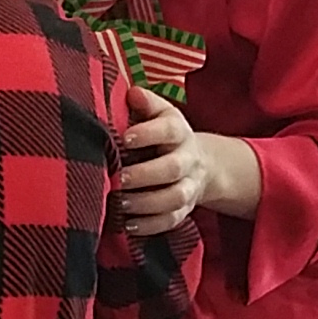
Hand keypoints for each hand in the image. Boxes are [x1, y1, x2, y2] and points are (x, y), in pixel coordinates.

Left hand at [118, 86, 260, 235]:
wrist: (198, 162)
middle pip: (173, 168)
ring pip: (174, 198)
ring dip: (146, 203)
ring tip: (120, 202)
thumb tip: (131, 93)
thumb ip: (145, 103)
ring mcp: (189, 186)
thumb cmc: (164, 134)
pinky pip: (171, 221)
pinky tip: (128, 224)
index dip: (148, 134)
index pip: (169, 130)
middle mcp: (188, 159)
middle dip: (145, 175)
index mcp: (179, 132)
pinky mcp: (184, 209)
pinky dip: (150, 225)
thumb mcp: (159, 114)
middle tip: (119, 178)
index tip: (125, 139)